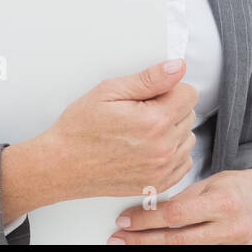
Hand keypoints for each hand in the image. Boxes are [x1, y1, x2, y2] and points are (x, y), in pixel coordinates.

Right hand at [34, 58, 199, 204]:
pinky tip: (148, 147)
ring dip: (172, 131)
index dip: (169, 89)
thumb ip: (150, 78)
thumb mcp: (110, 91)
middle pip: (189, 114)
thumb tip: (177, 67)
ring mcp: (162, 169)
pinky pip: (184, 161)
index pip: (189, 94)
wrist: (62, 165)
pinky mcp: (159, 184)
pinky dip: (171, 152)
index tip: (150, 96)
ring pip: (188, 137)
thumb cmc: (81, 128)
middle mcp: (163, 148)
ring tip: (142, 131)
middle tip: (140, 113)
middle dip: (170, 108)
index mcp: (154, 121)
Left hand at [107, 169, 251, 244]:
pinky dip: (176, 251)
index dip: (147, 219)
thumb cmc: (240, 187)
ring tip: (131, 245)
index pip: (177, 215)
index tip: (126, 220)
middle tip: (119, 238)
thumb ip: (185, 198)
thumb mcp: (213, 183)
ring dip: (154, 249)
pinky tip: (157, 247)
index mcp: (223, 202)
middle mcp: (228, 228)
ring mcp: (231, 246)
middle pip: (176, 240)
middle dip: (143, 240)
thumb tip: (150, 209)